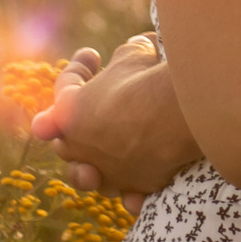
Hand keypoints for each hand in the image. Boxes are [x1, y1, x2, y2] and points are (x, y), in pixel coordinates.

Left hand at [31, 34, 203, 203]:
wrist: (175, 114)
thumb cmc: (145, 81)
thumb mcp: (132, 56)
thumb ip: (125, 56)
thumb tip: (137, 48)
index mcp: (68, 112)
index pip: (66, 85)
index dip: (80, 66)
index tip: (92, 54)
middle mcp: (78, 148)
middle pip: (67, 140)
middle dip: (78, 124)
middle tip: (94, 108)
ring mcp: (104, 172)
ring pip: (89, 175)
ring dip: (93, 165)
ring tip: (103, 156)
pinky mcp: (133, 187)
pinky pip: (127, 193)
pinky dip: (130, 191)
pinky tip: (134, 189)